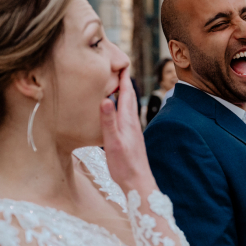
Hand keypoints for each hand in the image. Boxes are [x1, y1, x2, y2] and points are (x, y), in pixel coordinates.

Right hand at [101, 68, 152, 191]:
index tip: (120, 62)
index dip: (124, 78)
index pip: (127, 93)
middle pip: (128, 97)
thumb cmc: (125, 165)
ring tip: (116, 84)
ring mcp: (132, 130)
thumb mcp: (113, 142)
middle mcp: (132, 122)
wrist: (138, 182)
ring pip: (127, 106)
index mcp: (128, 120)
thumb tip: (107, 98)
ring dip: (123, 93)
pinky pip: (125, 116)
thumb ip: (109, 121)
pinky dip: (120, 107)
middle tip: (117, 68)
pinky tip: (117, 112)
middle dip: (123, 81)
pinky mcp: (130, 138)